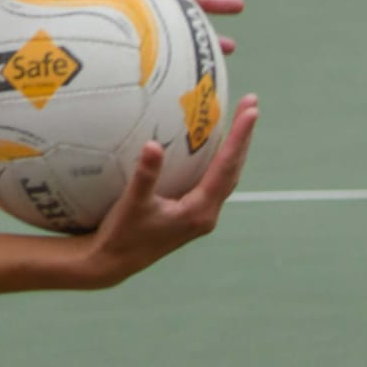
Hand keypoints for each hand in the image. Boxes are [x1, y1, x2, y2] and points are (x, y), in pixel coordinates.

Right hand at [83, 95, 258, 285]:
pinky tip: (209, 146)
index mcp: (200, 210)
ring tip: (239, 120)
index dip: (240, 137)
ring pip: (226, 175)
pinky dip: (218, 159)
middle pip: (234, 168)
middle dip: (243, 137)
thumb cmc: (122, 234)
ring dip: (234, 148)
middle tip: (251, 104)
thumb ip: (145, 175)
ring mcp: (201, 214)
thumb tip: (153, 145)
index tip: (251, 110)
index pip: (226, 167)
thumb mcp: (133, 204)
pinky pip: (213, 180)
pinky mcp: (191, 214)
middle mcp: (207, 213)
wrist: (114, 263)